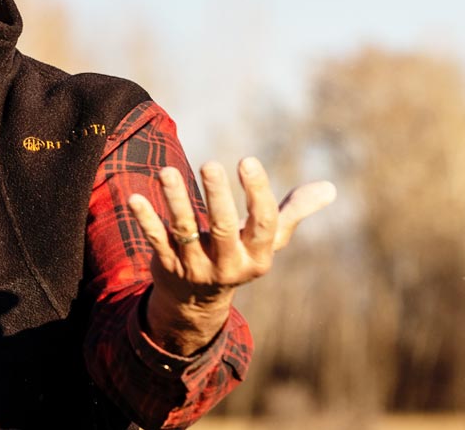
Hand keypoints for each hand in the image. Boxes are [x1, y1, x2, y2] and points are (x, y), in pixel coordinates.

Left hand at [127, 157, 334, 355]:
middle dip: (216, 196)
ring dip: (175, 201)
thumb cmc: (239, 255)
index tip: (247, 161)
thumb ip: (294, 212)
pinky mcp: (167, 266)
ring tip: (166, 171)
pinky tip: (134, 197)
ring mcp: (195, 267)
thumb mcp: (268, 240)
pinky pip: (155, 241)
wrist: (197, 303)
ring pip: (184, 231)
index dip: (257, 193)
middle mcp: (228, 265)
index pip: (262, 224)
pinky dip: (145, 220)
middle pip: (222, 228)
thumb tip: (330, 188)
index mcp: (257, 256)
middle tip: (209, 164)